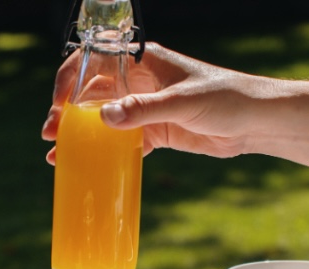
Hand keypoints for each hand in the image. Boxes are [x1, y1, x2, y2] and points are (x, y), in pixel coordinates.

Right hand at [41, 42, 265, 163]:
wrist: (257, 123)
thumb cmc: (226, 98)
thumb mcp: (183, 103)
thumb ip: (143, 110)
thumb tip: (104, 118)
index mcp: (144, 61)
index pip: (94, 61)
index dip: (70, 79)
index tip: (59, 104)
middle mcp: (139, 82)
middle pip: (91, 93)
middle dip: (67, 112)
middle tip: (51, 134)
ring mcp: (145, 108)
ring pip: (102, 119)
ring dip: (80, 135)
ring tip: (58, 154)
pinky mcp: (155, 133)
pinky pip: (121, 142)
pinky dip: (103, 154)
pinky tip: (85, 166)